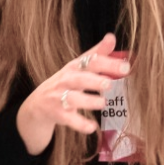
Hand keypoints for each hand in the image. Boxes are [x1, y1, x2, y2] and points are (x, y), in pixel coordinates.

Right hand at [14, 32, 127, 155]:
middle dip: (94, 81)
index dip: (108, 63)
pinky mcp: (57, 114)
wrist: (38, 105)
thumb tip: (111, 37)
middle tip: (109, 84)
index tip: (126, 67)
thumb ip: (96, 54)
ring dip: (89, 101)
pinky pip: (69, 120)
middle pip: (79, 79)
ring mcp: (59, 98)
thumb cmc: (64, 84)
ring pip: (73, 99)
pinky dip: (81, 124)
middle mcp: (65, 81)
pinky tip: (92, 127)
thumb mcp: (77, 67)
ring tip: (103, 104)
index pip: (91, 62)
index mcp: (74, 68)